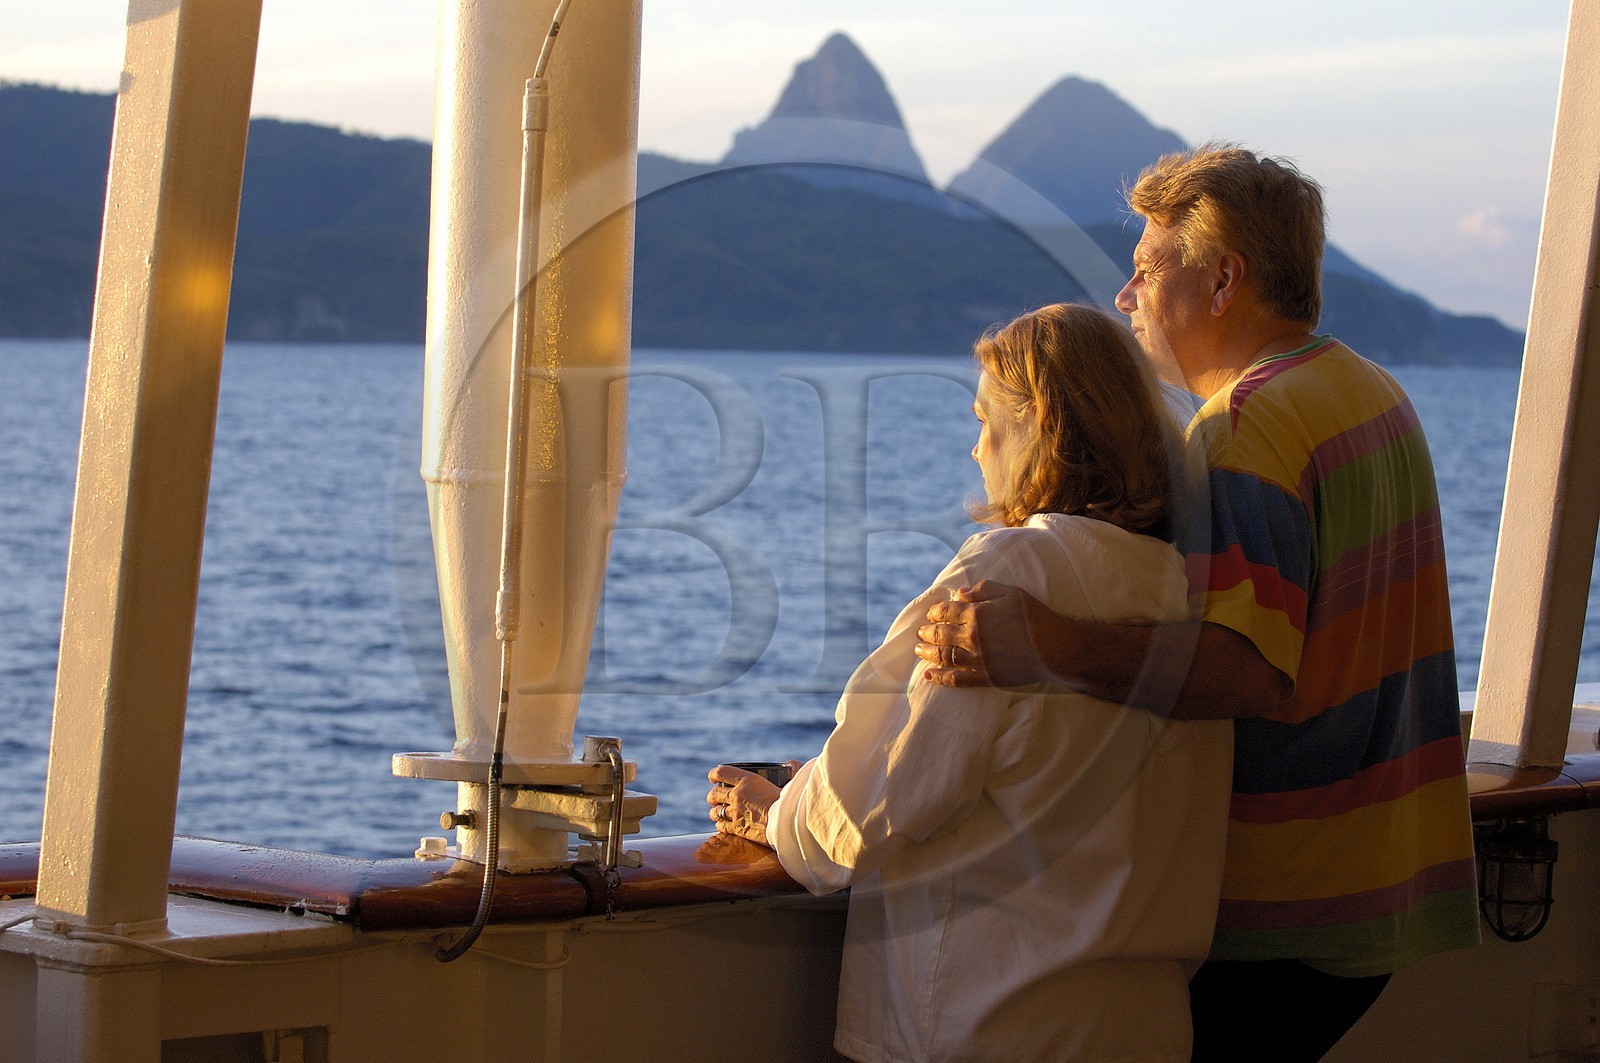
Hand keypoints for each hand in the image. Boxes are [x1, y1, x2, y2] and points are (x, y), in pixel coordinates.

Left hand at [706, 764, 786, 843]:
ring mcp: (735, 812)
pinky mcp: (737, 829)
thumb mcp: (784, 781)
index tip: (713, 777)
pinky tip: (725, 825)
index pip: (721, 772)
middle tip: (716, 798)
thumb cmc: (790, 801)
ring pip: (715, 811)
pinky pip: (721, 826)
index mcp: (747, 780)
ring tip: (720, 813)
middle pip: (714, 793)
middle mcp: (737, 795)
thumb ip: (785, 773)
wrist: (789, 823)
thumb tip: (792, 764)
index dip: (714, 774)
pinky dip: (721, 825)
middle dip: (713, 796)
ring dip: (716, 812)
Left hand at [915, 579, 1054, 686]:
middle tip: (921, 633)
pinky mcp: (984, 677)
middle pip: (939, 634)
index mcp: (977, 614)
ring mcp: (976, 659)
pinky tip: (929, 676)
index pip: (945, 611)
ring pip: (943, 656)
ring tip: (919, 650)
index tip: (931, 614)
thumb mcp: (1011, 592)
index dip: (935, 612)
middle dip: (927, 632)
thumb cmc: (1035, 617)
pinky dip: (939, 678)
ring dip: (927, 653)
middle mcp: (972, 636)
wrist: (1055, 648)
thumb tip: (960, 593)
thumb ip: (983, 589)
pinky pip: (955, 679)